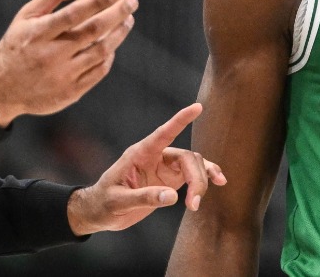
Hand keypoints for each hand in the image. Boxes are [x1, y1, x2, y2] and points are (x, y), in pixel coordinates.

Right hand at [0, 0, 137, 126]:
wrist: (2, 90)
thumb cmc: (18, 45)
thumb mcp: (26, 16)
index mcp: (38, 33)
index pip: (75, 13)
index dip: (99, 1)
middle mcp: (51, 55)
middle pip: (93, 31)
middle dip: (117, 13)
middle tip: (132, 1)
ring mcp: (62, 76)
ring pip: (101, 52)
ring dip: (118, 34)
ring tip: (127, 20)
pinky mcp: (70, 93)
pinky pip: (98, 72)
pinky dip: (108, 56)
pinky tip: (112, 44)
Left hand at [66, 103, 225, 235]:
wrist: (100, 212)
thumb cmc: (104, 202)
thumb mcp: (118, 201)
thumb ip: (144, 197)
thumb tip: (174, 196)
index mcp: (139, 154)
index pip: (163, 133)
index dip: (180, 120)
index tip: (198, 107)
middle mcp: (155, 156)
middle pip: (186, 157)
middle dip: (196, 178)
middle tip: (194, 203)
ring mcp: (164, 166)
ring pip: (193, 164)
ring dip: (201, 182)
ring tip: (195, 205)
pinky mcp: (170, 179)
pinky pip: (193, 174)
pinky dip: (205, 178)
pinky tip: (219, 182)